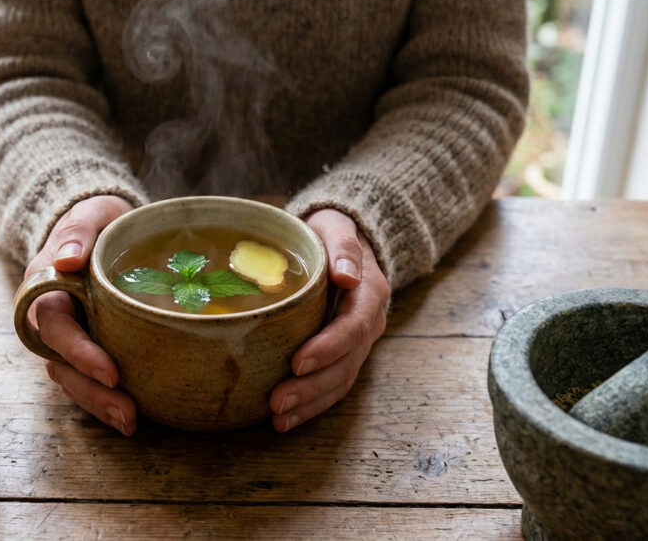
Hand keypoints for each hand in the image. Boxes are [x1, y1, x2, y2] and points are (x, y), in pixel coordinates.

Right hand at [24, 195, 136, 435]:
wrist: (103, 229)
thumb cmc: (97, 222)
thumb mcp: (89, 214)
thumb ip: (78, 230)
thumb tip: (67, 258)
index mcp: (44, 290)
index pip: (56, 328)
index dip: (80, 353)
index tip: (111, 372)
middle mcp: (49, 320)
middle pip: (61, 365)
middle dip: (92, 393)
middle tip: (127, 412)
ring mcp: (67, 339)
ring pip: (73, 380)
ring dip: (99, 405)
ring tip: (131, 422)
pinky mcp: (87, 349)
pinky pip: (89, 379)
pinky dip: (106, 399)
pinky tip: (133, 415)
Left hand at [269, 208, 389, 431]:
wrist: (337, 243)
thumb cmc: (329, 232)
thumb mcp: (336, 227)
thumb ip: (343, 246)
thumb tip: (347, 275)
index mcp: (369, 293)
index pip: (354, 327)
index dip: (328, 348)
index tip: (298, 361)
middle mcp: (369, 324)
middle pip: (346, 363)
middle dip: (312, 387)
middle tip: (277, 401)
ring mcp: (357, 344)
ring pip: (339, 381)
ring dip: (309, 403)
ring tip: (277, 418)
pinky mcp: (341, 356)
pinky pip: (330, 386)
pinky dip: (310, 405)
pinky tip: (284, 420)